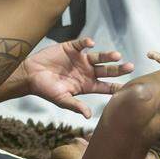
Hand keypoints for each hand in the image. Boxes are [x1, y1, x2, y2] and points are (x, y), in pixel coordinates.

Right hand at [19, 38, 133, 118]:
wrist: (30, 75)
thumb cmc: (46, 89)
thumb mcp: (61, 99)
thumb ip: (75, 105)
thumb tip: (88, 116)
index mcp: (87, 85)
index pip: (105, 86)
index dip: (116, 87)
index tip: (129, 88)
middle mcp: (86, 71)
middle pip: (106, 70)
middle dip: (118, 69)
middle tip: (129, 67)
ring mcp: (80, 59)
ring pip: (98, 57)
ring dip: (107, 56)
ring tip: (116, 56)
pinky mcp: (71, 48)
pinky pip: (82, 44)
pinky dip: (86, 42)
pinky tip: (91, 43)